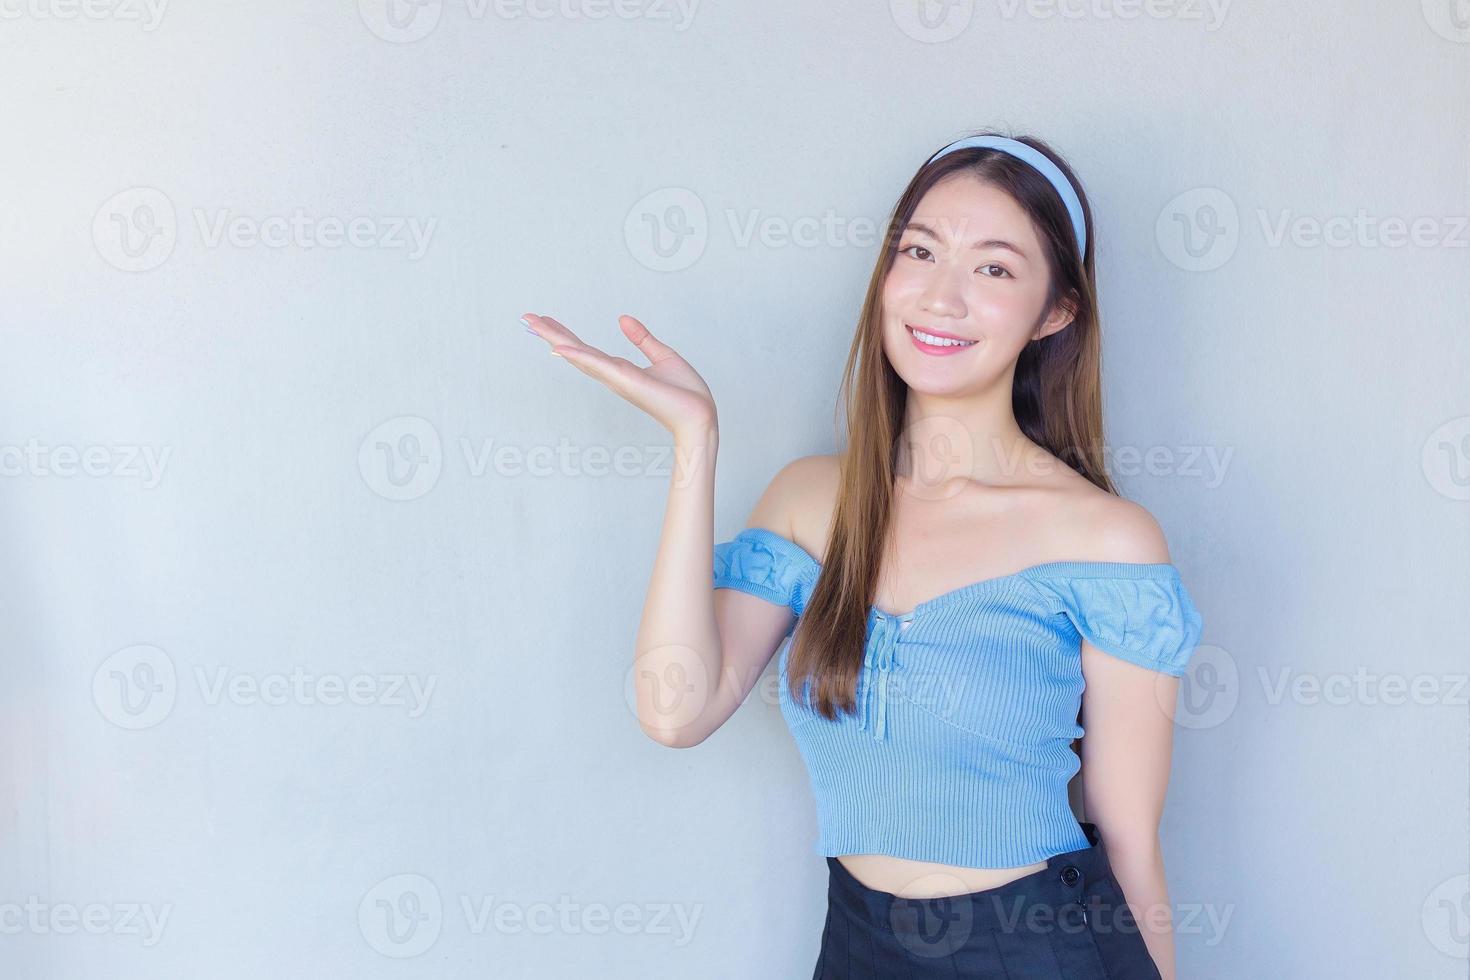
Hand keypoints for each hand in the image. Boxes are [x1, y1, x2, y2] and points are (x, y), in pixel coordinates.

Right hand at [524, 313, 717, 440]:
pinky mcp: (627, 380)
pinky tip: (559, 346)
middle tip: (526, 317)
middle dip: (551, 334)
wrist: (700, 415)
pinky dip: (578, 355)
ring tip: (533, 323)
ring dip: (555, 338)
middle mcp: (613, 375)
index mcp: (620, 370)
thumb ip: (642, 338)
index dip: (565, 335)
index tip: (545, 321)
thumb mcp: (663, 356)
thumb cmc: (685, 394)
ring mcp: (617, 379)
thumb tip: (623, 319)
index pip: (587, 349)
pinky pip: (598, 364)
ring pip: (580, 354)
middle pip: (575, 351)